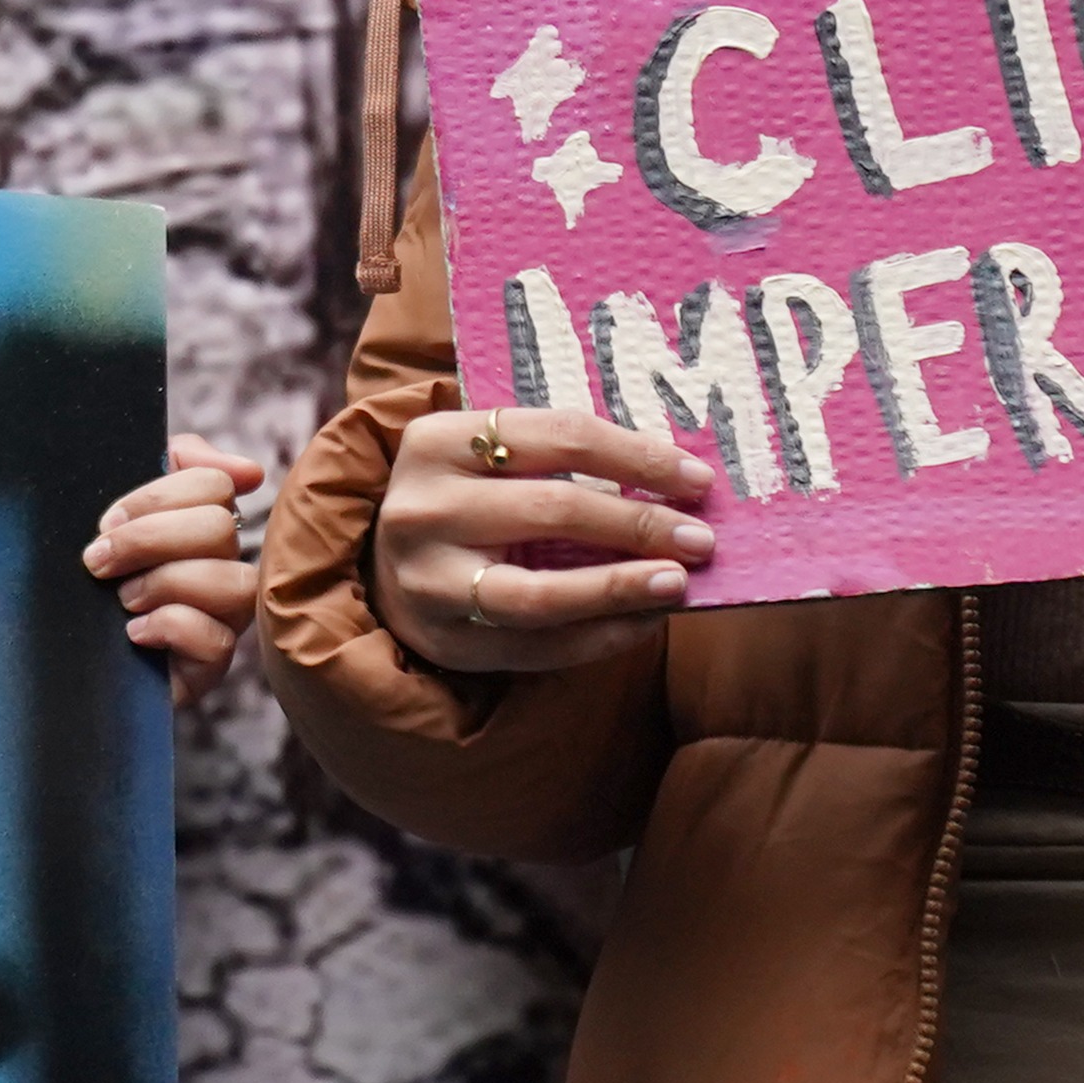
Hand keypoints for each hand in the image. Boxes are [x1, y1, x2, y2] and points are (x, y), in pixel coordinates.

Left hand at [82, 434, 264, 704]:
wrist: (59, 658)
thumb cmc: (86, 579)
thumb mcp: (115, 513)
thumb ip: (170, 466)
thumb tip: (247, 472)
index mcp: (201, 524)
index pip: (214, 484)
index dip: (156, 496)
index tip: (108, 520)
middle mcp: (222, 568)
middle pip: (219, 528)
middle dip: (149, 539)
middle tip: (99, 562)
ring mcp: (222, 620)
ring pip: (232, 582)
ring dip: (163, 583)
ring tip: (121, 599)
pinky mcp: (208, 669)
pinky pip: (217, 640)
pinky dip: (170, 626)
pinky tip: (133, 632)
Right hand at [365, 400, 715, 674]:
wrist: (382, 568)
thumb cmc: (463, 501)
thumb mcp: (488, 459)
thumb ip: (562, 460)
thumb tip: (678, 484)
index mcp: (437, 441)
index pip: (559, 436)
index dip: (638, 458)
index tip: (698, 480)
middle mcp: (424, 508)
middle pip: (554, 509)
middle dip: (640, 524)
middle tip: (701, 539)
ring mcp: (428, 580)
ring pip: (541, 592)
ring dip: (621, 588)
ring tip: (678, 583)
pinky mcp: (446, 640)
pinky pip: (539, 646)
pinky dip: (601, 636)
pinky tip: (643, 621)